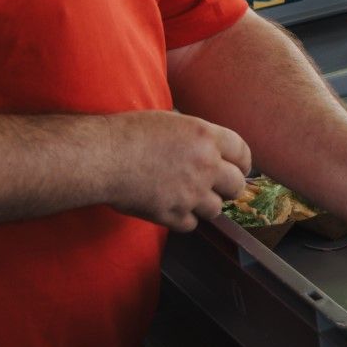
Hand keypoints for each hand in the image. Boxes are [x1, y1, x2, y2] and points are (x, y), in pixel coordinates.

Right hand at [100, 109, 251, 232]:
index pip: (242, 152)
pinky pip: (191, 225)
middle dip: (229, 187)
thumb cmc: (128, 134)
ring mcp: (191, 193)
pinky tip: (172, 209)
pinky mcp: (173, 214)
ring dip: (206, 205)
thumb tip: (207, 145)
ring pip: (216, 209)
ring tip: (190, 198)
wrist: (102, 157)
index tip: (240, 169)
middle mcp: (205, 165)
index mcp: (206, 137)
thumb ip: (196, 136)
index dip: (243, 163)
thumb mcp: (171, 121)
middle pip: (236, 185)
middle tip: (219, 188)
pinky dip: (184, 220)